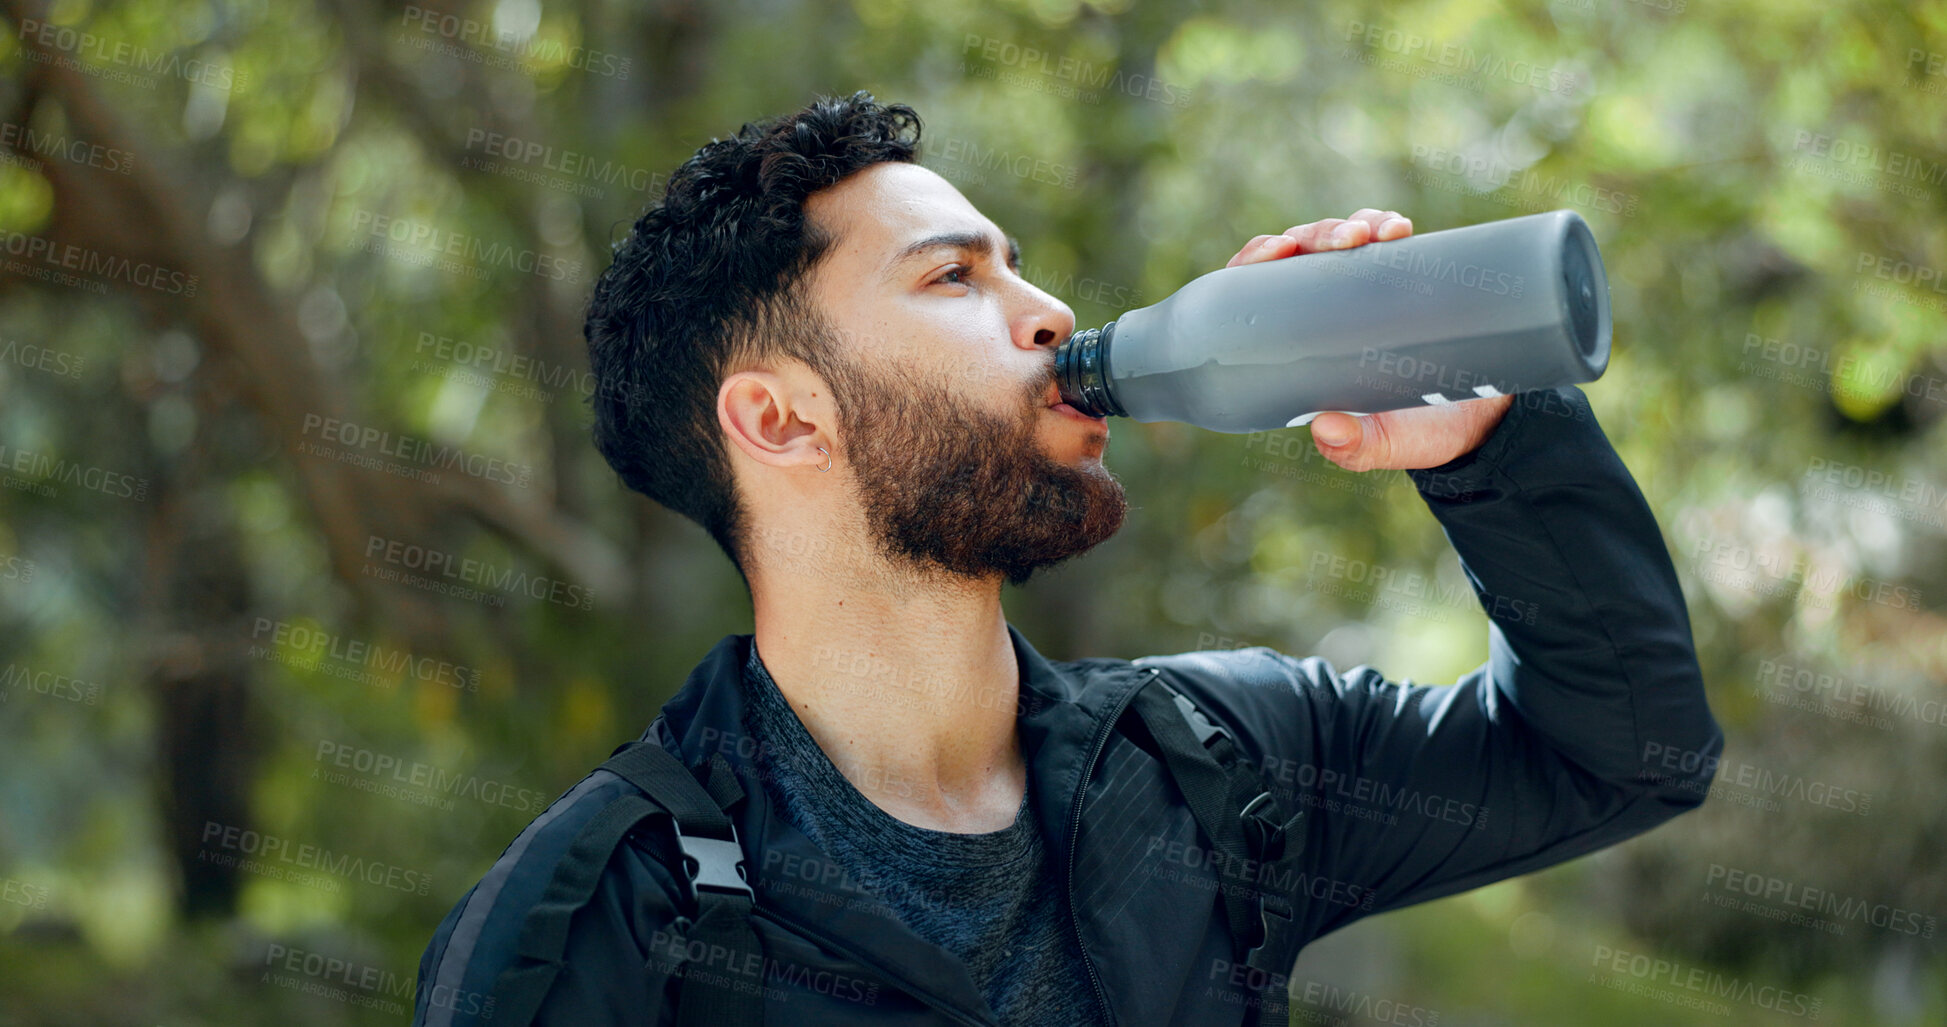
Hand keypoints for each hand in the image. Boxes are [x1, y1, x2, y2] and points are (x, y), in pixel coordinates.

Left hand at [1223, 209, 1514, 471]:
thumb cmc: (1425, 430)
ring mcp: (1360, 289)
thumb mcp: (1390, 443)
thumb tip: (1323, 429)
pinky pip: (1381, 240)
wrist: (1488, 415)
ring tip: (1377, 234)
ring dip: (1351, 225)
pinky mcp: (1397, 276)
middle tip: (1345, 242)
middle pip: (1297, 256)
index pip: (1256, 294)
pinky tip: (1398, 229)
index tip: (1275, 253)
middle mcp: (1322, 312)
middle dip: (1314, 237)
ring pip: (1338, 240)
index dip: (1255, 264)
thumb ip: (1360, 448)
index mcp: (1301, 349)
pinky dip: (1384, 226)